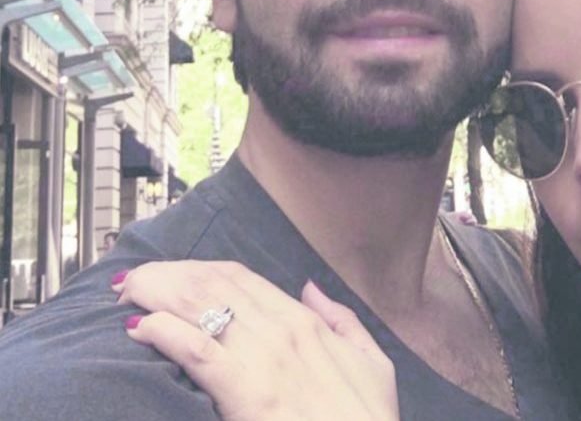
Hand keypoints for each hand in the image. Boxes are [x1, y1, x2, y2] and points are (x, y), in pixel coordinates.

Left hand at [113, 261, 398, 420]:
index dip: (200, 269)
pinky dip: (165, 333)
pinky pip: (197, 351)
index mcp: (307, 322)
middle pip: (214, 285)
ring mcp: (263, 359)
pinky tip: (140, 328)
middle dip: (168, 275)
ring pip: (201, 307)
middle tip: (134, 279)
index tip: (171, 271)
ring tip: (127, 294)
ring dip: (158, 294)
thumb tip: (310, 288)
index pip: (243, 279)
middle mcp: (282, 330)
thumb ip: (342, 320)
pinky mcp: (246, 393)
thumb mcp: (372, 362)